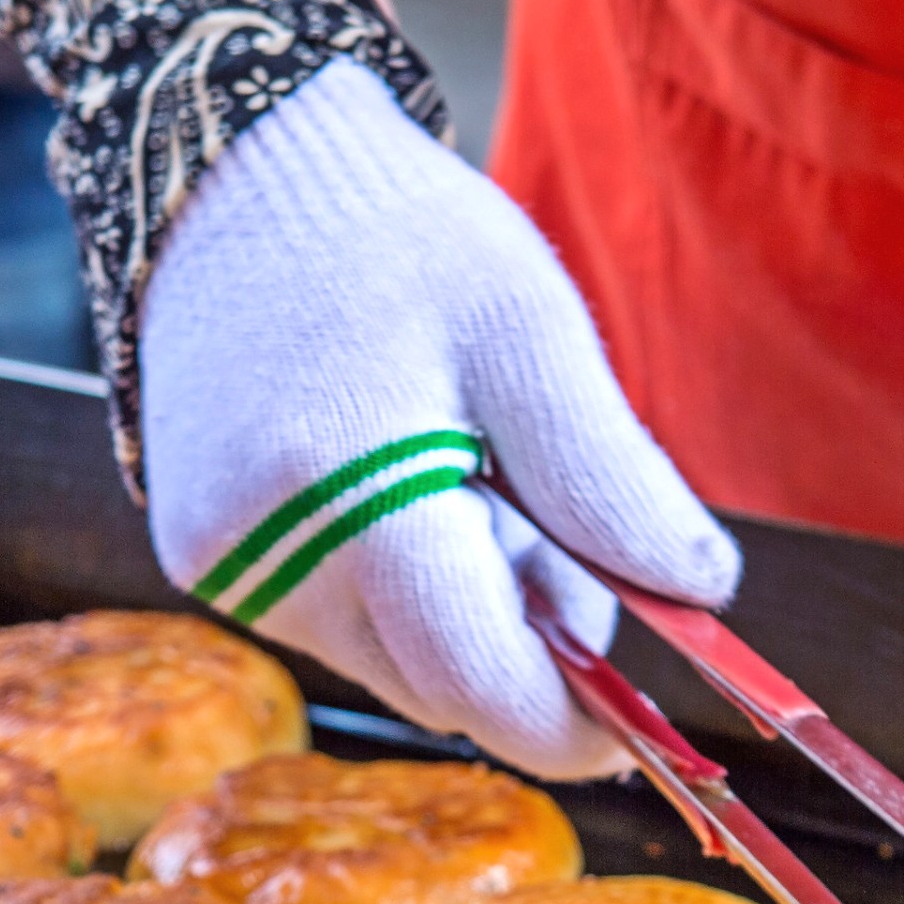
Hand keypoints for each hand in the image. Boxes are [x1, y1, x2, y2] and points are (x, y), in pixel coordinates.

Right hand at [135, 64, 737, 776]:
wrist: (233, 175)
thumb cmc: (393, 236)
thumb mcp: (531, 333)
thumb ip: (611, 479)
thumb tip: (702, 595)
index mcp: (347, 490)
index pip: (474, 676)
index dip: (565, 724)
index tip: (631, 729)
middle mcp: (263, 554)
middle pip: (437, 684)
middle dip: (521, 644)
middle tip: (551, 525)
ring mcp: (219, 566)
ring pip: (389, 662)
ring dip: (460, 611)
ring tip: (469, 478)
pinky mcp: (201, 559)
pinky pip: (335, 623)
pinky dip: (397, 587)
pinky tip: (402, 483)